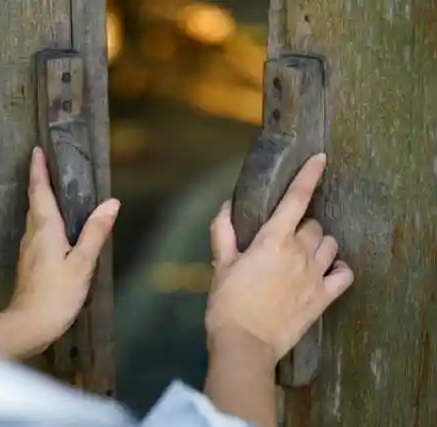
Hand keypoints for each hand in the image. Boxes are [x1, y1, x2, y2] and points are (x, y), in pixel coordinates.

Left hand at [9, 147, 119, 348]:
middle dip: (39, 181)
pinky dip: (44, 220)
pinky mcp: (30, 263)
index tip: (37, 150)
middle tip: (47, 164)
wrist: (28, 325)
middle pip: (34, 201)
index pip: (39, 191)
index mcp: (45, 229)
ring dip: (40, 199)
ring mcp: (29, 249)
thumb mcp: (81, 263)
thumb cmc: (55, 294)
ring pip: (35, 217)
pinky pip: (37, 231)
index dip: (38, 170)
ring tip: (53, 190)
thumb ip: (95, 232)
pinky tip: (55, 227)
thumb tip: (111, 202)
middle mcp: (33, 234)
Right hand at [206, 153, 353, 362]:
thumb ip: (223, 232)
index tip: (320, 158)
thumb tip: (225, 207)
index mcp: (273, 241)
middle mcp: (300, 252)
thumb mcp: (221, 265)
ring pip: (330, 245)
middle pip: (313, 225)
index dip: (309, 175)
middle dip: (301, 227)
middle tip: (284, 240)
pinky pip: (344, 274)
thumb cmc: (228, 304)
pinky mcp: (323, 297)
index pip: (296, 199)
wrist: (245, 344)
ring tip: (305, 254)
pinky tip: (329, 270)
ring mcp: (315, 275)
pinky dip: (339, 268)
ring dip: (319, 245)